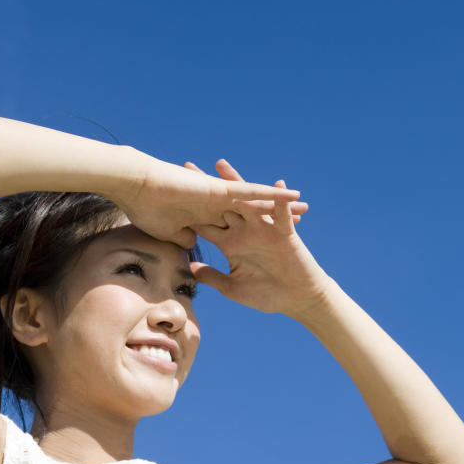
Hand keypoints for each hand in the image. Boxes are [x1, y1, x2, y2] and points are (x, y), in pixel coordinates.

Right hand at [110, 150, 305, 248]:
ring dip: (280, 206)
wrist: (136, 184)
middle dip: (272, 225)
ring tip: (305, 208)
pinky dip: (271, 193)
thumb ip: (185, 244)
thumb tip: (193, 257)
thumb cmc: (144, 210)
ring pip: (258, 204)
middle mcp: (218, 209)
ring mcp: (222, 198)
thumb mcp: (169, 235)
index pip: (233, 235)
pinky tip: (291, 194)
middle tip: (295, 234)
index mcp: (206, 222)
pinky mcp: (222, 190)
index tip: (266, 256)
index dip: (249, 244)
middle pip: (253, 218)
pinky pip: (253, 192)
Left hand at [183, 159, 331, 316]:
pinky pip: (281, 215)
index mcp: (230, 243)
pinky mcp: (285, 234)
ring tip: (221, 165)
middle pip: (222, 203)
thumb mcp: (233, 287)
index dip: (187, 209)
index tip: (167, 196)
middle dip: (206, 186)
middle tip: (186, 167)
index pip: (205, 222)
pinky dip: (279, 201)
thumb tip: (188, 268)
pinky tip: (274, 184)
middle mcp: (245, 231)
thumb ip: (212, 277)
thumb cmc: (266, 295)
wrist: (296, 298)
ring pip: (247, 201)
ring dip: (236, 183)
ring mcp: (264, 230)